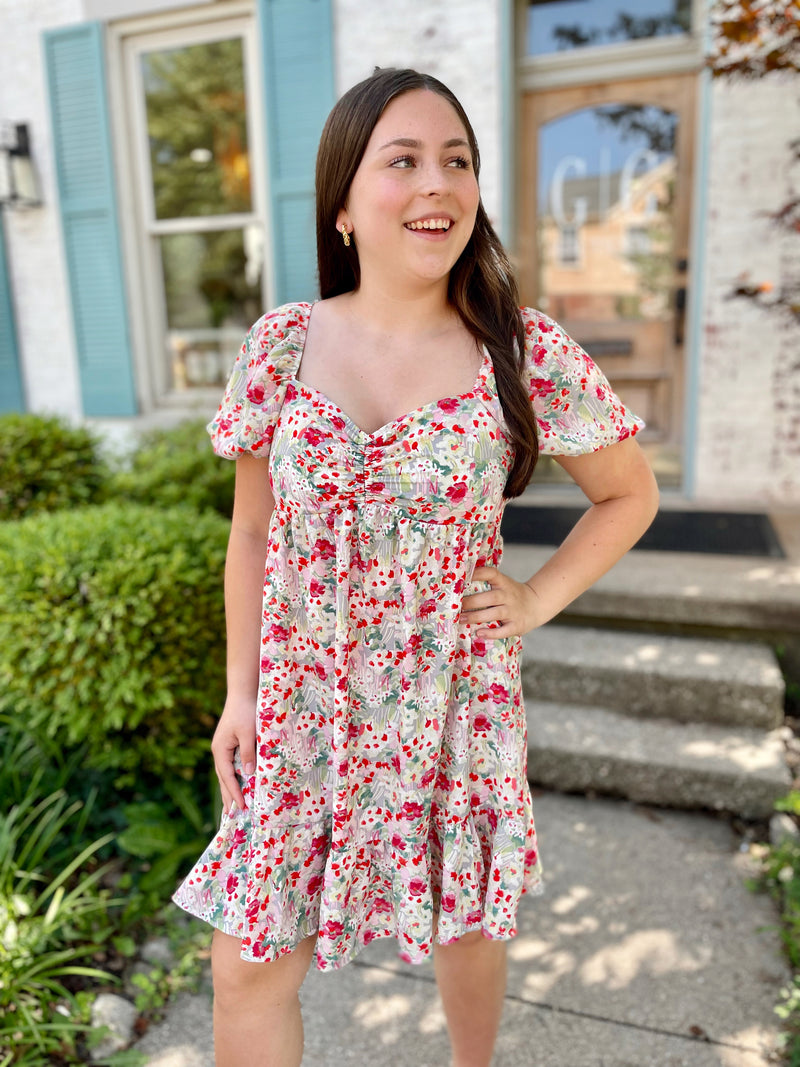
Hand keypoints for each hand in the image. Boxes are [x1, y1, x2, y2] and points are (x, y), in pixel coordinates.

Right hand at [210, 693, 257, 813]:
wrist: (243, 693)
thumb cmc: (246, 711)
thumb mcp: (248, 733)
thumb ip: (248, 754)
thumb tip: (248, 775)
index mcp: (220, 750)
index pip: (228, 777)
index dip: (235, 793)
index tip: (241, 807)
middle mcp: (219, 751)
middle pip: (223, 778)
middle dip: (228, 796)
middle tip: (232, 816)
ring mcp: (223, 747)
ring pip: (226, 773)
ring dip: (229, 789)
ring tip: (232, 806)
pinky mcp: (230, 744)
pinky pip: (231, 766)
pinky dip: (234, 778)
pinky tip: (239, 783)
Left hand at [459, 565, 545, 638]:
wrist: (537, 604)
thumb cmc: (512, 595)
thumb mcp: (504, 584)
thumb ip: (487, 582)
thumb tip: (459, 582)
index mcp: (504, 583)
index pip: (492, 573)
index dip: (478, 573)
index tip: (463, 576)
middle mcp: (509, 596)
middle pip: (490, 597)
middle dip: (472, 601)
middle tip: (456, 606)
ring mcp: (513, 611)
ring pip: (495, 613)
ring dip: (476, 617)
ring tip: (461, 619)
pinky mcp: (517, 625)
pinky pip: (503, 630)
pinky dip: (491, 633)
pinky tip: (479, 633)